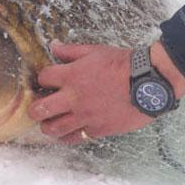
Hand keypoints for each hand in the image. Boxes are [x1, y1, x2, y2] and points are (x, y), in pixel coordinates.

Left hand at [28, 40, 184, 143]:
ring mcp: (85, 116)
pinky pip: (75, 138)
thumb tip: (54, 46)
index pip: (43, 78)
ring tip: (50, 122)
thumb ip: (71, 51)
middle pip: (40, 110)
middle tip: (38, 108)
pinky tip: (69, 131)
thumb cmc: (124, 64)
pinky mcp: (98, 129)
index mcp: (72, 76)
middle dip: (35, 109)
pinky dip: (69, 136)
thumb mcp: (95, 51)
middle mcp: (74, 98)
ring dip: (48, 126)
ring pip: (53, 129)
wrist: (149, 82)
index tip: (46, 81)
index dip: (42, 79)